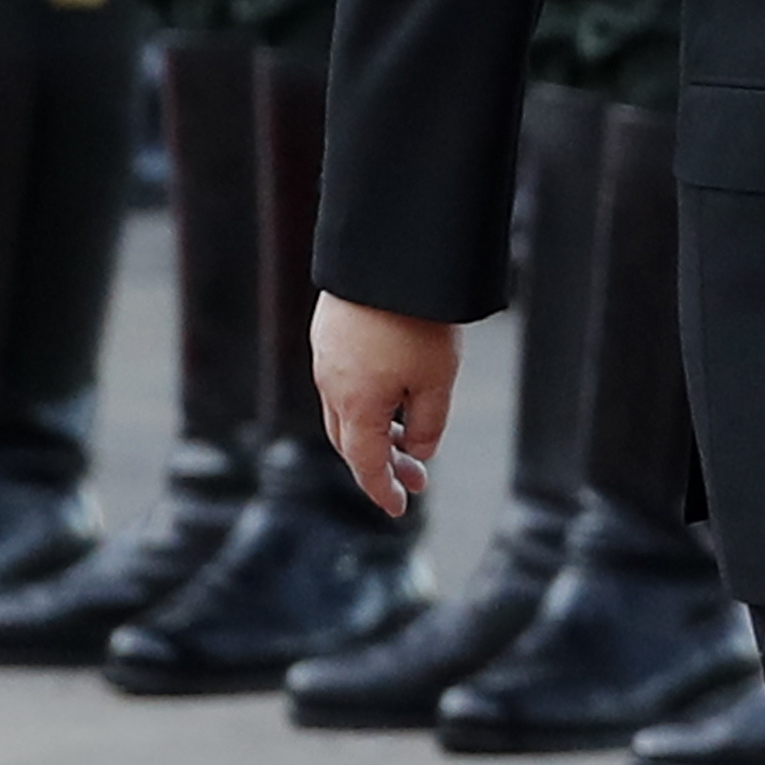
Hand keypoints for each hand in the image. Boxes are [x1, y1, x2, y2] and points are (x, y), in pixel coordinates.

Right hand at [310, 295, 459, 517]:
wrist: (387, 255)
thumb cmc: (418, 320)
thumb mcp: (438, 377)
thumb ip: (428, 423)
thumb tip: (418, 453)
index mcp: (357, 406)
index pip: (366, 465)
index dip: (383, 490)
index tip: (399, 509)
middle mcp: (332, 386)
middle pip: (351, 442)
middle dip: (382, 464)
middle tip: (415, 477)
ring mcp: (326, 358)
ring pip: (345, 412)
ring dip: (375, 431)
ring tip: (410, 437)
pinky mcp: (329, 333)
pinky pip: (342, 382)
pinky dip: (365, 400)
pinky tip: (393, 391)